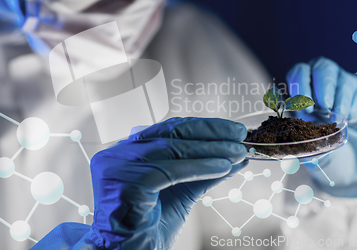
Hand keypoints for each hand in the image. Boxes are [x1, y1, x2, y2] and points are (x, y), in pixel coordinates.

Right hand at [32, 117, 247, 248]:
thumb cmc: (147, 228)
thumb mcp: (181, 193)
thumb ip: (202, 174)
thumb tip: (233, 158)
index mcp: (128, 151)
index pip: (168, 129)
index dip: (202, 127)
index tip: (230, 130)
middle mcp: (118, 154)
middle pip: (170, 133)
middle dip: (210, 132)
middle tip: (239, 136)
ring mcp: (118, 166)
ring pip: (173, 149)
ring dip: (211, 149)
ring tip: (237, 152)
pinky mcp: (124, 182)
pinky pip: (170, 170)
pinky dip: (201, 167)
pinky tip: (223, 168)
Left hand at [286, 57, 356, 196]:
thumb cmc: (332, 158)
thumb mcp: (315, 154)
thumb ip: (306, 149)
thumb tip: (295, 150)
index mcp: (306, 95)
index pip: (299, 73)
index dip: (299, 83)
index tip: (303, 106)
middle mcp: (327, 86)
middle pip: (321, 66)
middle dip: (320, 84)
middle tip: (323, 106)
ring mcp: (349, 88)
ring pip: (341, 77)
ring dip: (338, 98)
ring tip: (338, 118)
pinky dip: (355, 104)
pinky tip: (352, 118)